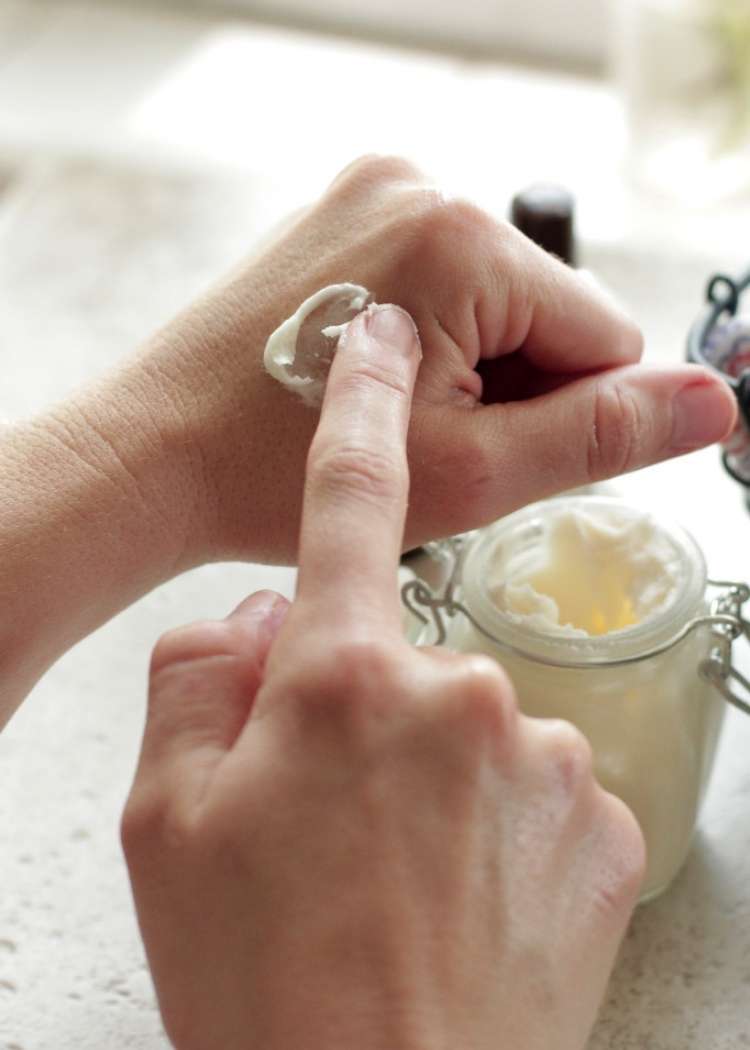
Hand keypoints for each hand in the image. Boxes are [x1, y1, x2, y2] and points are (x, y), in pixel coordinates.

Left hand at [106, 153, 733, 563]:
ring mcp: (372, 193)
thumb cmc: (280, 472)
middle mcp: (418, 187)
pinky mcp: (343, 213)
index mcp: (461, 238)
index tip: (485, 452)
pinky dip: (427, 340)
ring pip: (494, 301)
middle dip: (508, 390)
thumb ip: (599, 433)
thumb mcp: (467, 471)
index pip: (603, 334)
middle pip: (545, 311)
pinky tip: (366, 381)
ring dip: (468, 370)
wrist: (153, 454)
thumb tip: (714, 403)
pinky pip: (438, 283)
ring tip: (387, 416)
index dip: (562, 415)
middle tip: (423, 442)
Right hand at [123, 305, 645, 1049]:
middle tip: (332, 824)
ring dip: (436, 780)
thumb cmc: (263, 979)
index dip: (362, 407)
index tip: (378, 339)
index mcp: (339, 677)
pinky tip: (464, 904)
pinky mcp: (603, 824)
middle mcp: (457, 694)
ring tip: (396, 884)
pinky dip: (503, 829)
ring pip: (474, 729)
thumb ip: (199, 681)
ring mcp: (542, 757)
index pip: (348, 500)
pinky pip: (540, 790)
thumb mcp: (166, 822)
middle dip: (366, 711)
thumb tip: (258, 618)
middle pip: (402, 658)